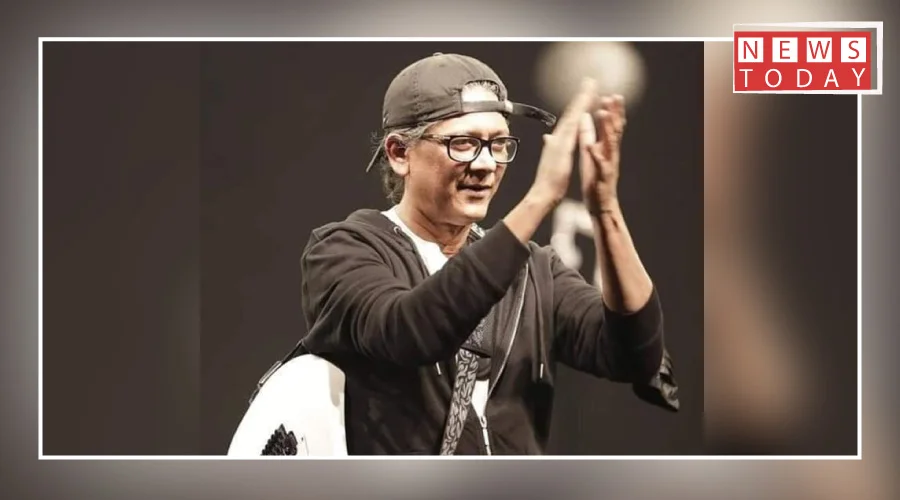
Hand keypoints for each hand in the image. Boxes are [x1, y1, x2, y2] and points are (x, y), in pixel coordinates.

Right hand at [527, 79, 598, 207]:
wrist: (542, 192)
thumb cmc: (549, 179)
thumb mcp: (553, 159)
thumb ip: (551, 146)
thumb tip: (548, 138)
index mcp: (560, 140)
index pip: (571, 118)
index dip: (579, 105)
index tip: (587, 92)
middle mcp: (559, 136)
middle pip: (572, 112)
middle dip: (581, 96)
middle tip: (591, 80)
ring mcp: (560, 140)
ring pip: (573, 116)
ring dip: (582, 100)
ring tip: (591, 86)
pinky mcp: (563, 146)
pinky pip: (573, 127)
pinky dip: (579, 117)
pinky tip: (586, 110)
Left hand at [579, 94, 625, 213]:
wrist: (601, 205)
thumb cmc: (595, 180)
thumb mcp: (591, 154)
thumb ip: (589, 135)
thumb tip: (585, 117)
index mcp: (605, 149)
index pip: (610, 126)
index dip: (611, 110)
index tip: (609, 94)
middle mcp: (610, 154)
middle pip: (614, 131)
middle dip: (614, 113)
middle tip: (613, 96)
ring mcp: (608, 165)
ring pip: (609, 144)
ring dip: (606, 128)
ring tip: (603, 113)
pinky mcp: (602, 177)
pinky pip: (599, 165)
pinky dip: (596, 155)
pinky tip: (591, 146)